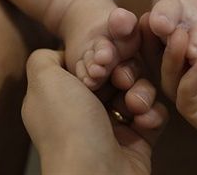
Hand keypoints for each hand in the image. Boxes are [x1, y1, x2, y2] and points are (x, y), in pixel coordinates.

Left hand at [22, 50, 167, 174]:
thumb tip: (59, 53)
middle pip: (115, 74)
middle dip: (125, 72)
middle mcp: (85, 111)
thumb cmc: (68, 128)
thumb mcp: (43, 82)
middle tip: (123, 80)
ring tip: (134, 105)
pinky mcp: (138, 142)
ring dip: (141, 92)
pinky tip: (144, 121)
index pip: (87, 64)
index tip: (105, 57)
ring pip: (137, 91)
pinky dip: (152, 114)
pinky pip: (153, 115)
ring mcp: (112, 128)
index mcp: (61, 96)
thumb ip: (43, 58)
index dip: (99, 56)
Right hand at [152, 0, 196, 173]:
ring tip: (181, 37)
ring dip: (174, 58)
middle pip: (177, 56)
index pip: (191, 33)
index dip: (177, 19)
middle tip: (160, 19)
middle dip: (166, 37)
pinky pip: (191, 105)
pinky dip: (189, 82)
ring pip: (176, 81)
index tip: (166, 2)